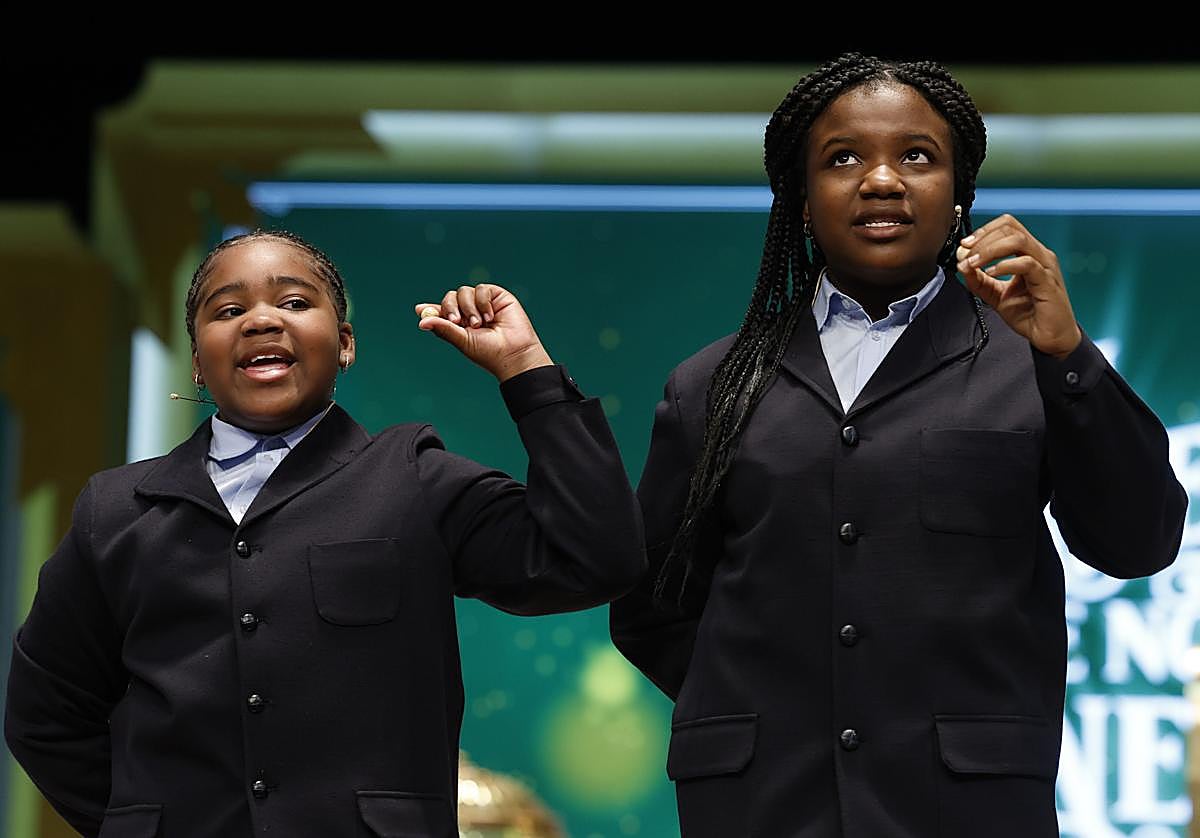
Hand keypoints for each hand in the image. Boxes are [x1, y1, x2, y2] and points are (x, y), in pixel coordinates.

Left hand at [414, 283, 552, 381]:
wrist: (514, 352)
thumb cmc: (489, 352)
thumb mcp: (462, 340)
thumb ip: (443, 328)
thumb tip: (420, 322)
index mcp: (458, 324)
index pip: (440, 311)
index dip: (430, 309)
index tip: (420, 310)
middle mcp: (468, 312)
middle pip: (449, 298)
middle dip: (450, 308)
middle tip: (456, 321)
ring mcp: (481, 303)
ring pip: (463, 292)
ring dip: (468, 308)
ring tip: (479, 324)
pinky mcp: (496, 296)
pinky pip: (481, 289)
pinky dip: (482, 302)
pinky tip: (490, 316)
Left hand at [957, 214, 1081, 359]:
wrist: (1049, 337)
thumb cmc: (1030, 314)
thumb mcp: (996, 295)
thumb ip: (979, 281)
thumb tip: (962, 265)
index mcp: (1028, 253)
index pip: (1007, 226)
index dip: (984, 231)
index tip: (965, 244)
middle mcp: (1039, 255)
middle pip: (1010, 228)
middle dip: (982, 238)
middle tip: (966, 254)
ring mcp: (1045, 266)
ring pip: (1018, 240)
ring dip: (989, 249)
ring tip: (973, 263)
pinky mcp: (1047, 281)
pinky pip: (1026, 263)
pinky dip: (1005, 265)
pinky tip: (991, 273)